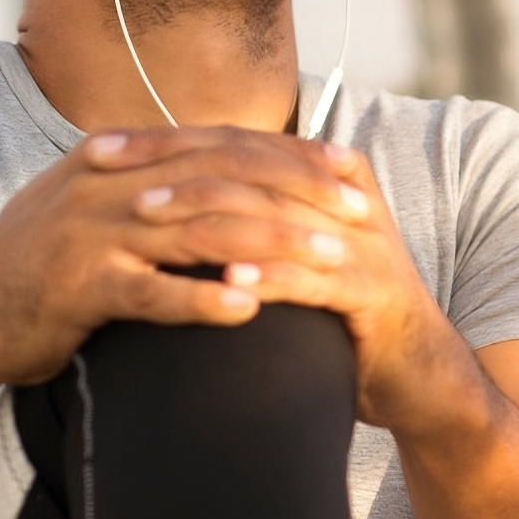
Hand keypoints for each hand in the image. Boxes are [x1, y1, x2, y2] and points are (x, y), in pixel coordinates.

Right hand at [0, 125, 385, 391]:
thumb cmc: (38, 268)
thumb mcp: (92, 208)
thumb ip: (150, 185)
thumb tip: (216, 173)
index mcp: (119, 158)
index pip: (222, 144)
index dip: (290, 156)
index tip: (350, 169)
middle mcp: (109, 183)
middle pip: (224, 177)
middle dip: (300, 192)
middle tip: (360, 213)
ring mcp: (91, 233)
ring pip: (200, 229)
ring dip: (273, 244)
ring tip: (331, 261)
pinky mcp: (78, 288)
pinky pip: (152, 292)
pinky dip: (202, 299)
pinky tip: (249, 310)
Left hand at [93, 131, 489, 437]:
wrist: (420, 376)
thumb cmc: (343, 317)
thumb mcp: (292, 254)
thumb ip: (248, 219)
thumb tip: (164, 194)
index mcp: (324, 175)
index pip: (233, 143)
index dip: (165, 141)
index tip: (99, 148)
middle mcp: (346, 198)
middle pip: (248, 167)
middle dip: (174, 167)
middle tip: (113, 173)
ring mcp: (365, 243)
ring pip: (274, 215)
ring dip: (207, 214)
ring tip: (148, 217)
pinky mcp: (377, 292)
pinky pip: (315, 278)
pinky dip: (268, 275)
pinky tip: (224, 278)